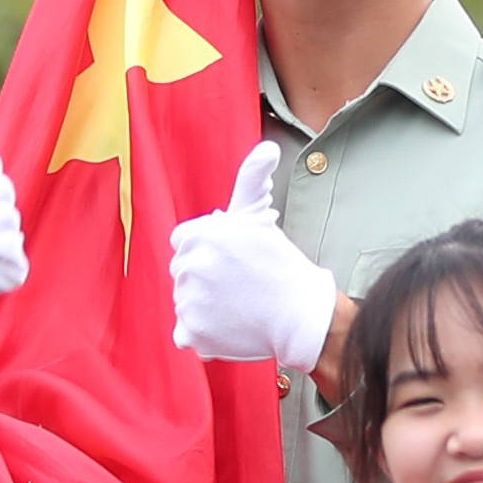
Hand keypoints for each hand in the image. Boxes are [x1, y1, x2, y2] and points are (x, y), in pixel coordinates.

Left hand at [168, 141, 337, 370]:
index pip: (182, 241)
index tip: (230, 260)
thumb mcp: (258, 215)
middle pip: (181, 272)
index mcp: (201, 234)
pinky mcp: (192, 331)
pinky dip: (201, 334)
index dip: (207, 250)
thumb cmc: (280, 263)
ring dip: (204, 305)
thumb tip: (268, 147)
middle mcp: (190, 265)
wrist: (301, 313)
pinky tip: (227, 326)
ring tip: (236, 305)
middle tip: (237, 284)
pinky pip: (184, 333)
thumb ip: (252, 178)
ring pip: (184, 301)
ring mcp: (189, 300)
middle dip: (204, 277)